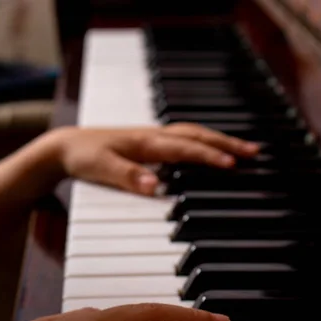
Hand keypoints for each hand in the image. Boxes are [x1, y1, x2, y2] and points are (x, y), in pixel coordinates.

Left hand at [53, 123, 258, 194]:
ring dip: (220, 139)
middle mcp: (153, 136)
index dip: (209, 155)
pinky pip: (185, 138)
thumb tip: (156, 187)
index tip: (232, 164)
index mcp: (144, 142)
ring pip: (194, 134)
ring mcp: (153, 137)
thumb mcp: (101, 169)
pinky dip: (205, 141)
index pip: (184, 148)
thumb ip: (128, 178)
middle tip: (255, 153)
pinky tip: (213, 150)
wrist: (65, 147)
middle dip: (227, 143)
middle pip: (197, 135)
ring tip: (245, 150)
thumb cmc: (83, 157)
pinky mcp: (151, 142)